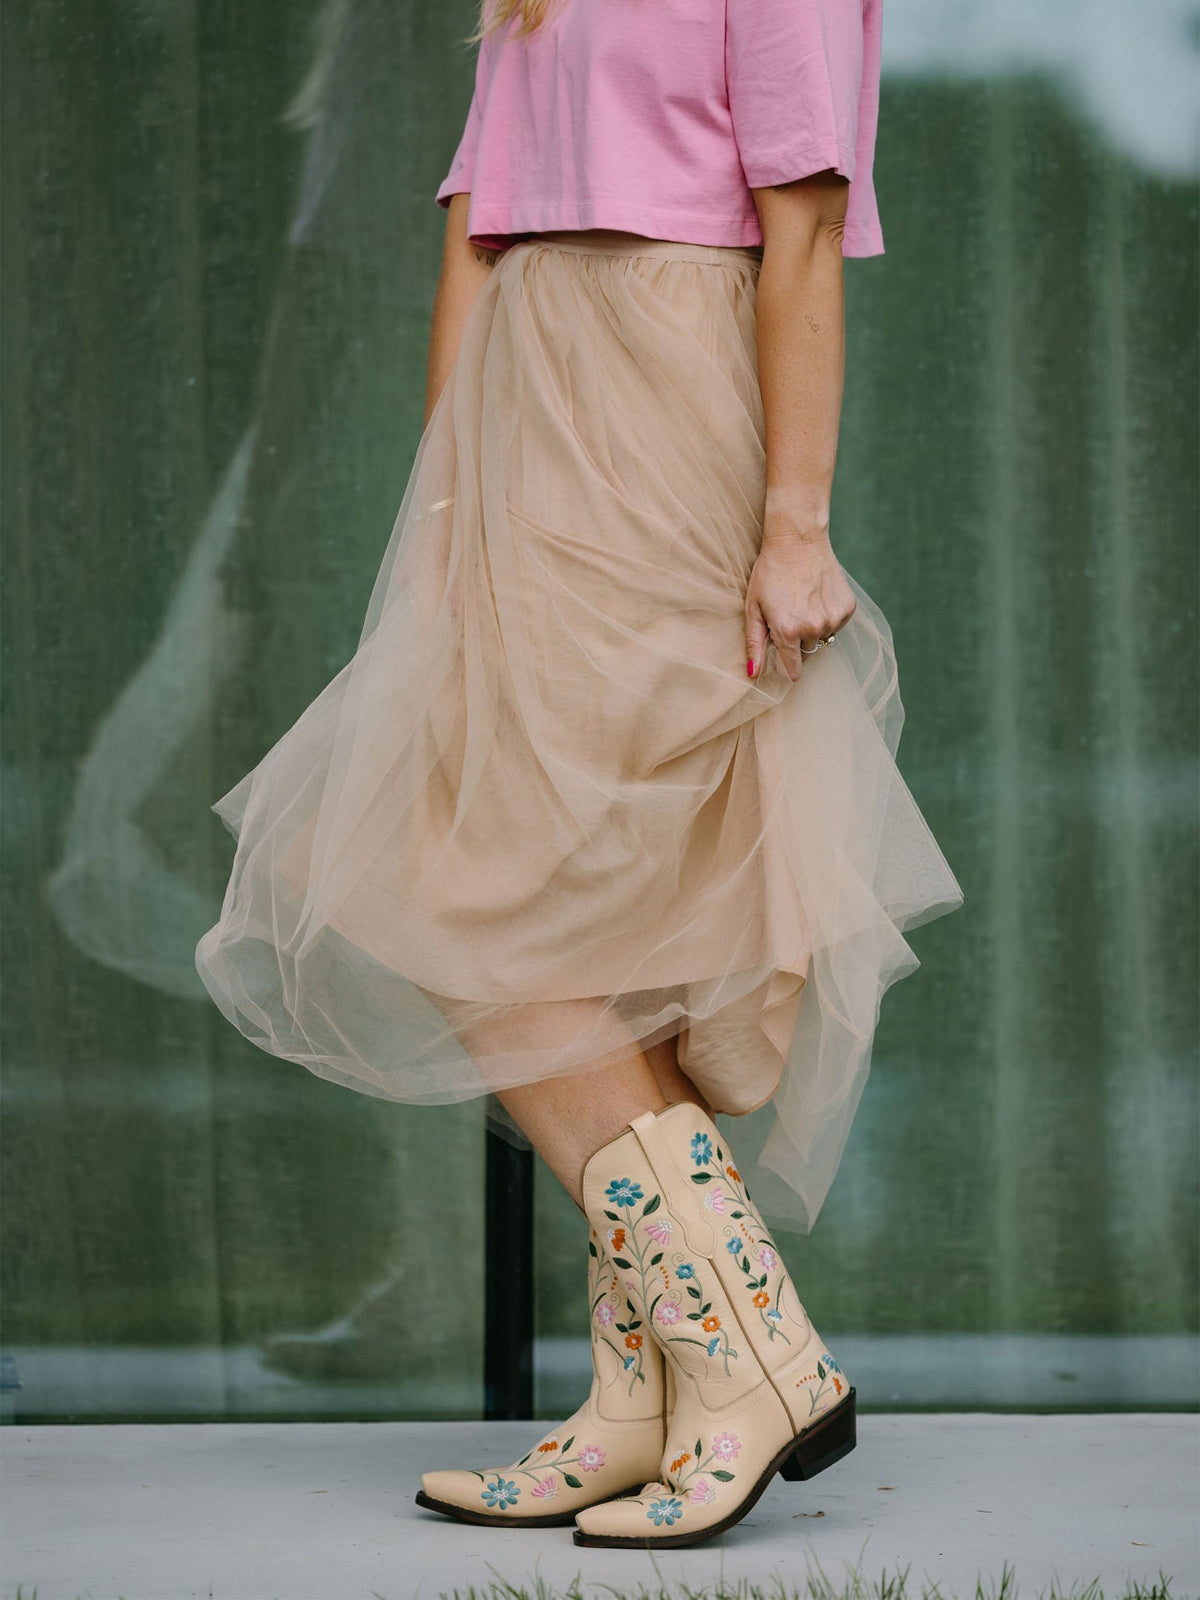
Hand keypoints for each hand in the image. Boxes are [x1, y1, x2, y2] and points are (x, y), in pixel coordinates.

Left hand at [744, 533, 855, 682]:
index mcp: (788, 632)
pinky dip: (828, 614)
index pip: (793, 669)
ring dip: (814, 626)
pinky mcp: (847, 608)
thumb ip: (755, 644)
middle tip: (789, 612)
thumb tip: (753, 675)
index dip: (787, 666)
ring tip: (803, 601)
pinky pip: (836, 623)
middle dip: (797, 638)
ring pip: (822, 636)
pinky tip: (817, 595)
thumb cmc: (770, 573)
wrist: (798, 541)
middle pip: (807, 650)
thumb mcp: (754, 608)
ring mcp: (833, 619)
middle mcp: (814, 628)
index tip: (785, 661)